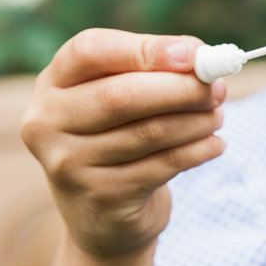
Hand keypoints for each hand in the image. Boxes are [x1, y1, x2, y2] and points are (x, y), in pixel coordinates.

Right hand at [21, 29, 225, 258]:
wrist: (103, 216)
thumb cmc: (119, 136)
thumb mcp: (122, 96)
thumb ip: (154, 70)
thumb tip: (201, 57)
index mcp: (53, 83)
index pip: (90, 51)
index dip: (146, 49)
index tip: (193, 53)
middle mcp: (48, 122)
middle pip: (121, 95)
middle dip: (182, 88)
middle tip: (218, 88)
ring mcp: (69, 164)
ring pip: (150, 132)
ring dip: (197, 121)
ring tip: (217, 116)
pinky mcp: (101, 197)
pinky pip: (163, 165)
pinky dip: (199, 150)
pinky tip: (215, 144)